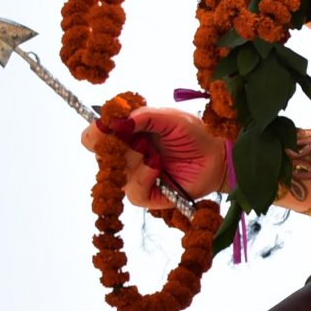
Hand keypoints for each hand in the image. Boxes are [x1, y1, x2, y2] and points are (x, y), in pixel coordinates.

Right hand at [81, 105, 225, 205]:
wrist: (217, 156)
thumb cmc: (193, 134)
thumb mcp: (170, 117)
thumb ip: (144, 115)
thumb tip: (118, 121)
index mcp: (125, 135)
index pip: (94, 137)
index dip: (96, 131)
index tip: (108, 124)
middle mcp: (124, 156)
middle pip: (101, 154)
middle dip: (117, 144)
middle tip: (139, 138)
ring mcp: (133, 176)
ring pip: (116, 172)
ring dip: (135, 158)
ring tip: (155, 152)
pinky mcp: (146, 195)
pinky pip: (133, 190)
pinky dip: (143, 177)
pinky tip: (157, 168)